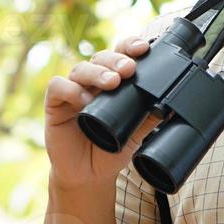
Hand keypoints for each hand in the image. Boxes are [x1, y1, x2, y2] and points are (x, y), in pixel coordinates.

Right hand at [44, 34, 163, 189]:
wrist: (88, 176)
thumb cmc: (109, 150)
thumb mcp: (135, 135)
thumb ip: (147, 118)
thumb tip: (169, 105)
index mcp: (112, 83)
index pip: (120, 56)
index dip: (129, 47)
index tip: (143, 48)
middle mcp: (92, 83)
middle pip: (101, 58)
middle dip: (116, 60)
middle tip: (129, 69)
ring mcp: (72, 91)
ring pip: (81, 68)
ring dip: (97, 72)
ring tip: (112, 83)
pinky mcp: (55, 104)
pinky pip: (58, 86)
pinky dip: (71, 89)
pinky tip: (84, 101)